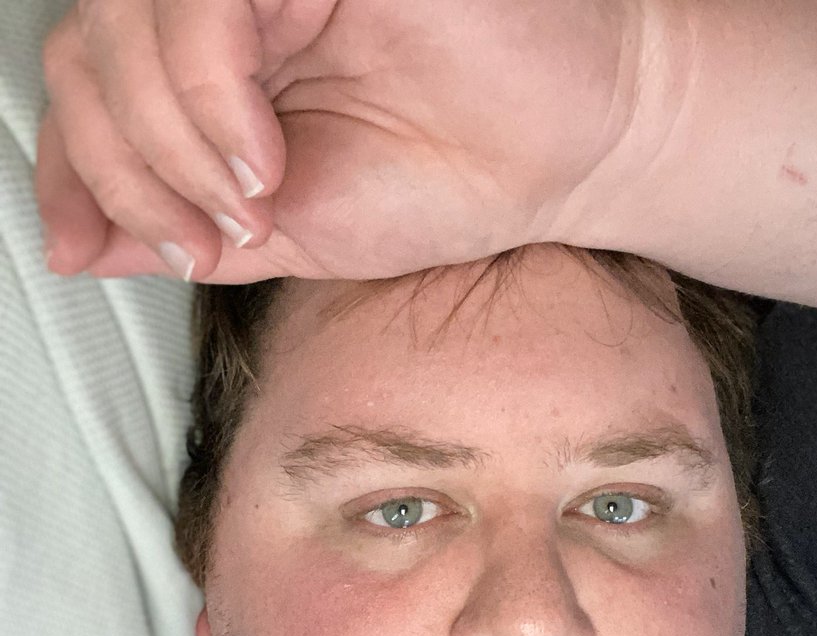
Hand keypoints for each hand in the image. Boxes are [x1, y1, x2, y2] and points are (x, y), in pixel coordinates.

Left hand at [38, 0, 649, 282]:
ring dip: (166, 139)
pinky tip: (262, 159)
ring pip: (125, 22)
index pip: (90, 90)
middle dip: (125, 171)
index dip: (71, 168)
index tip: (86, 245)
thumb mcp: (292, 238)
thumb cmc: (448, 187)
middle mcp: (229, 12)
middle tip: (202, 240)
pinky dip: (207, 92)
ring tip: (250, 203)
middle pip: (88, 54)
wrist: (562, 153)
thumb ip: (188, 233)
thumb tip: (82, 247)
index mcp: (220, 73)